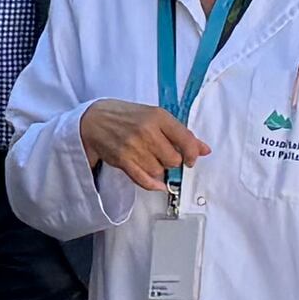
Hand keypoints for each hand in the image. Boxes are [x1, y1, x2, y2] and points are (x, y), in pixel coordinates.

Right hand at [79, 99, 209, 187]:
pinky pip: (145, 180)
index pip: (185, 139)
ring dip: (158, 170)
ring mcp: (134, 147)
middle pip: (174, 160)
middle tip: (163, 155)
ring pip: (160, 171)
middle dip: (172, 161)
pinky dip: (153, 184)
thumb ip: (179, 132)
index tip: (191, 159)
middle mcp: (147, 131)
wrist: (94, 119)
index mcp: (158, 116)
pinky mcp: (123, 161)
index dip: (192, 153)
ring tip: (149, 159)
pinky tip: (155, 181)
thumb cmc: (126, 116)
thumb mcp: (154, 115)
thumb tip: (204, 149)